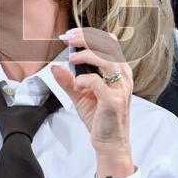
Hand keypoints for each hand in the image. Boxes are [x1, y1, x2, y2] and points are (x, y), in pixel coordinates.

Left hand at [51, 27, 134, 176]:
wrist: (109, 143)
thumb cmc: (99, 118)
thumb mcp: (80, 95)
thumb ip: (68, 81)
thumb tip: (54, 66)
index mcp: (118, 71)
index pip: (109, 43)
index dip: (90, 35)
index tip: (71, 34)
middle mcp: (123, 77)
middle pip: (109, 45)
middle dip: (87, 38)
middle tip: (69, 38)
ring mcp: (121, 88)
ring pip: (107, 59)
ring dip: (86, 55)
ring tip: (71, 59)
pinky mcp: (114, 100)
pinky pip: (97, 82)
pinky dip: (84, 80)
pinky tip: (78, 85)